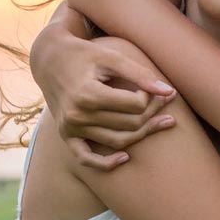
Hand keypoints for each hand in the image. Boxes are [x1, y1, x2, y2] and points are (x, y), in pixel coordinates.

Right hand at [31, 21, 174, 169]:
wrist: (50, 60)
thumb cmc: (84, 55)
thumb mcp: (112, 58)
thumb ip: (140, 74)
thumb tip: (169, 92)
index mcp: (87, 94)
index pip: (135, 105)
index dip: (150, 96)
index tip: (150, 86)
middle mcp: (77, 115)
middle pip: (130, 124)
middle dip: (152, 113)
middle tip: (164, 102)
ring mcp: (71, 128)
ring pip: (118, 141)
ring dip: (143, 133)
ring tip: (161, 122)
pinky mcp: (67, 135)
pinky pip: (87, 159)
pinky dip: (106, 164)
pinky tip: (126, 158)